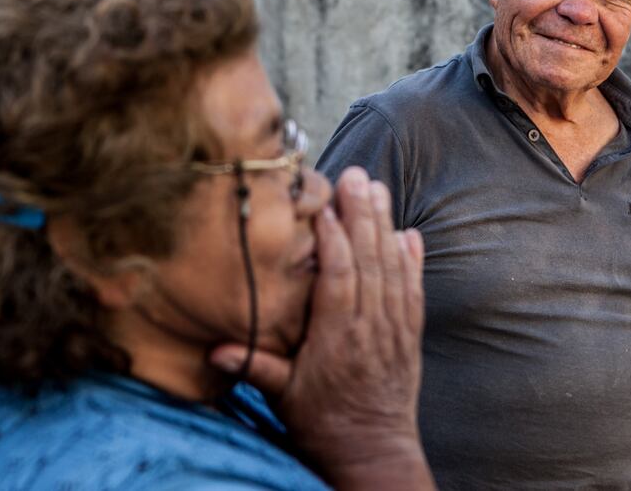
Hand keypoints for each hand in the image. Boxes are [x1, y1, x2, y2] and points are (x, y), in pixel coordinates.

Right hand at [210, 167, 432, 489]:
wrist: (373, 454)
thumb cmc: (323, 425)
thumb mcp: (284, 399)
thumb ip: (256, 368)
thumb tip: (216, 349)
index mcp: (337, 339)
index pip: (338, 279)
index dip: (333, 241)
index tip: (324, 207)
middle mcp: (370, 328)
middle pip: (369, 262)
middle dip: (362, 216)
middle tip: (356, 176)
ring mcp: (394, 330)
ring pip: (392, 268)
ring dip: (385, 226)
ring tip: (378, 189)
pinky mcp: (409, 336)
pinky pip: (413, 290)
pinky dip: (413, 260)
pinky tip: (409, 233)